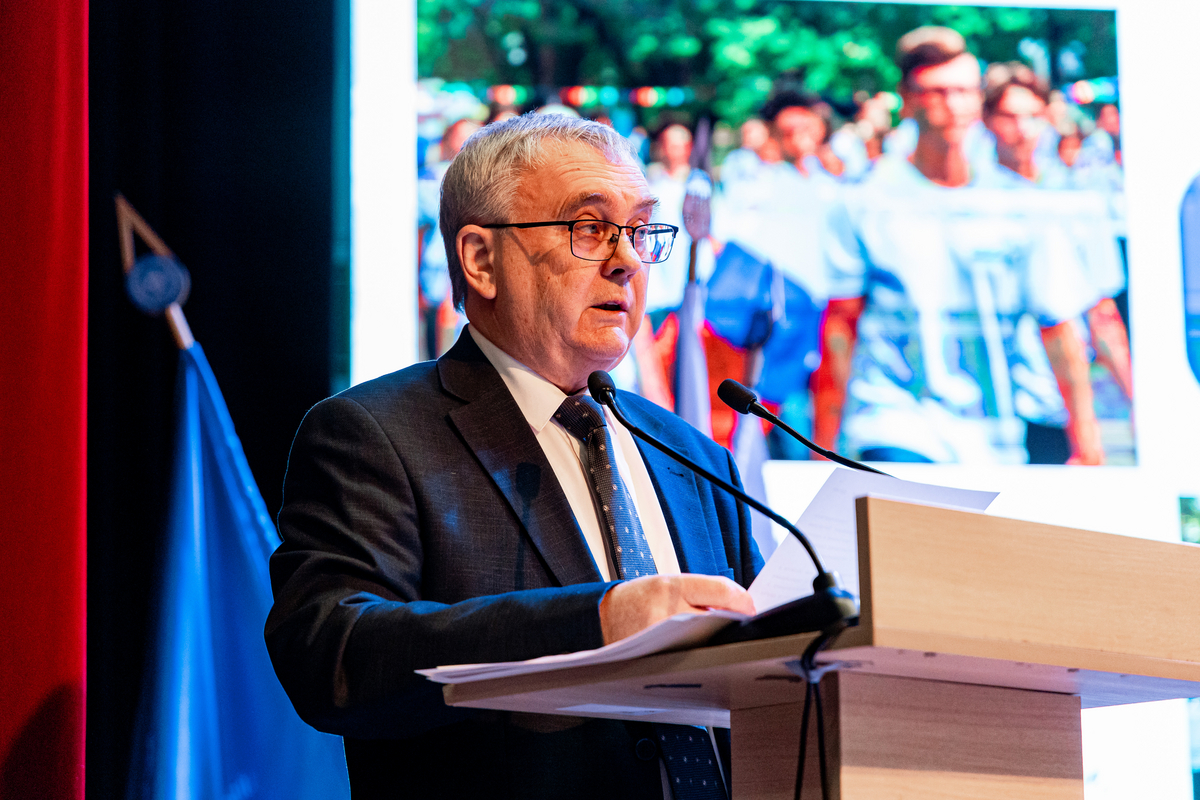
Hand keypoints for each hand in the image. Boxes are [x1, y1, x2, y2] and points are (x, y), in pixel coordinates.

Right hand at [599, 574, 755, 644]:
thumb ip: (703, 591)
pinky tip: (699, 651)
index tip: (750, 607)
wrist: (602, 618)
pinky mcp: (660, 660)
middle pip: (720, 620)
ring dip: (718, 640)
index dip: (743, 600)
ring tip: (714, 637)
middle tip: (738, 625)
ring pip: (709, 642)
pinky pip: (693, 659)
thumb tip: (742, 606)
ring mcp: (664, 640)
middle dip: (733, 624)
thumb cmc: (638, 599)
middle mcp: (668, 611)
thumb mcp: (668, 583)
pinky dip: (702, 655)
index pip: (722, 591)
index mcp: (672, 586)